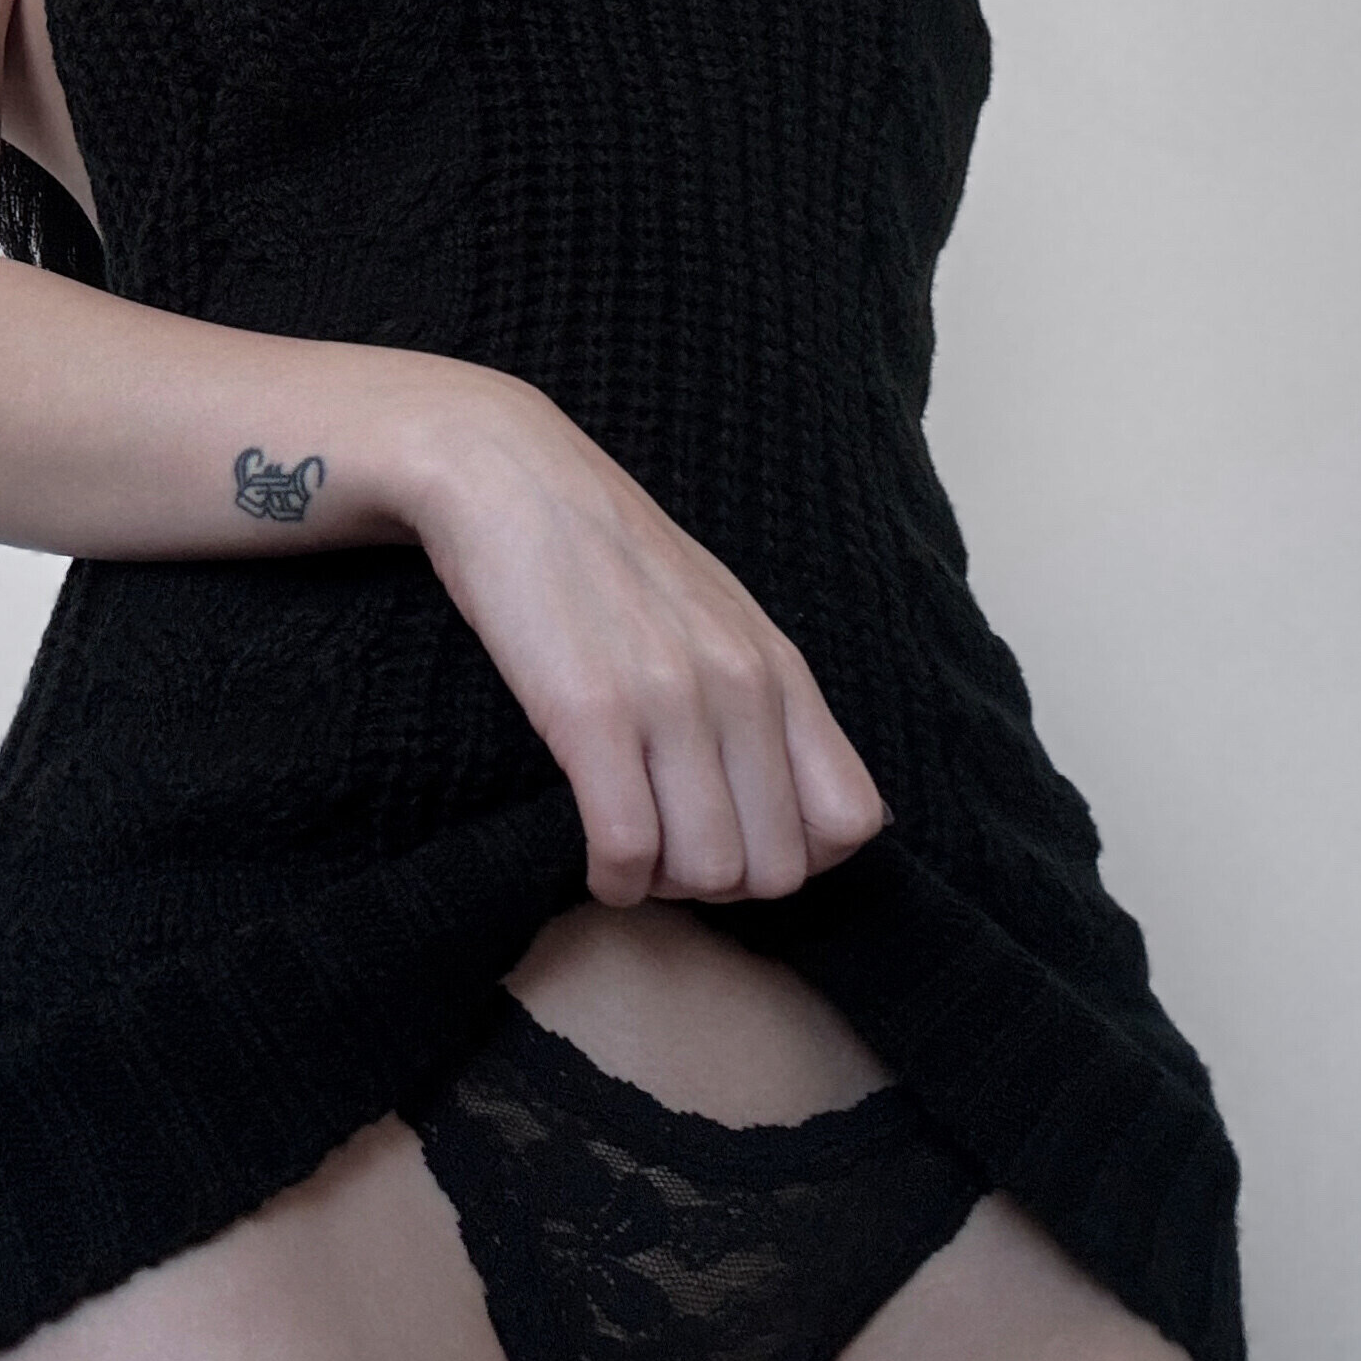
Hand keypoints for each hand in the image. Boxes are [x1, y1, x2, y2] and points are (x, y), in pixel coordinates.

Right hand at [404, 371, 888, 907]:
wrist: (508, 476)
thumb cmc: (605, 555)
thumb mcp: (716, 615)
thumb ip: (764, 696)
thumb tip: (803, 802)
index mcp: (779, 668)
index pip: (851, 821)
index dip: (798, 857)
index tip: (734, 838)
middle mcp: (742, 686)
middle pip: (778, 868)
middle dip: (720, 884)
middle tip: (666, 852)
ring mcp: (672, 699)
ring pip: (709, 872)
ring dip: (662, 885)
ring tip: (625, 848)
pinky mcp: (591, 712)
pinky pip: (628, 848)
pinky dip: (609, 876)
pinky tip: (590, 852)